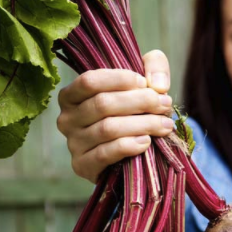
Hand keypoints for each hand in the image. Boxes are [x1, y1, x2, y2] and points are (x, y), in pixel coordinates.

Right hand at [56, 50, 173, 182]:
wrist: (129, 154)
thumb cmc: (132, 112)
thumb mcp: (143, 82)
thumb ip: (153, 66)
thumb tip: (158, 85)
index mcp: (72, 95)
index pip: (89, 81)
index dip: (120, 79)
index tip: (145, 83)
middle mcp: (66, 119)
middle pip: (102, 104)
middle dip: (140, 102)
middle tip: (165, 104)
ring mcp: (73, 143)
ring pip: (108, 129)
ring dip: (142, 124)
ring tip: (164, 125)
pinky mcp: (82, 165)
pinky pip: (105, 153)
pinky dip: (129, 146)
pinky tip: (146, 142)